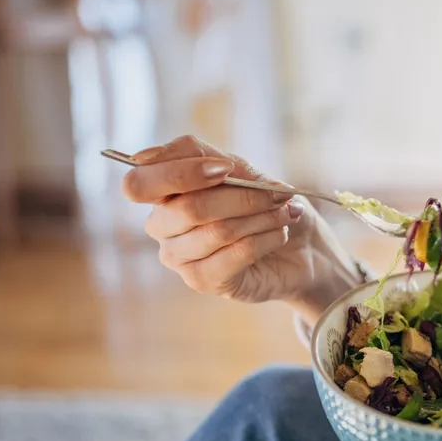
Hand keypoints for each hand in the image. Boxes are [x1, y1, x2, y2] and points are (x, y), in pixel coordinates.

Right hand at [122, 135, 359, 313]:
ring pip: (217, 231)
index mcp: (161, 192)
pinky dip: (267, 238)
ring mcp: (178, 257)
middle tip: (277, 194)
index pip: (140, 183)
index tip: (225, 169)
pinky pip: (235, 253)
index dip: (180, 173)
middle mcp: (161, 226)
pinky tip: (280, 233)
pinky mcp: (202, 281)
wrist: (301, 248)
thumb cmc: (267, 205)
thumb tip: (195, 162)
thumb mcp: (245, 172)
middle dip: (242, 197)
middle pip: (187, 208)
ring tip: (284, 212)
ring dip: (261, 217)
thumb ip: (213, 159)